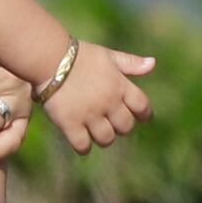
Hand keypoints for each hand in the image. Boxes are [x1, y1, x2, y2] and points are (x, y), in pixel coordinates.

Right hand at [38, 43, 157, 150]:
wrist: (48, 57)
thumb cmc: (78, 55)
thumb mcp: (107, 55)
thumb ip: (130, 63)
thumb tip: (153, 64)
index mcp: (120, 85)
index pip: (142, 106)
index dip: (143, 114)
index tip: (140, 117)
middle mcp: (109, 102)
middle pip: (125, 126)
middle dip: (120, 126)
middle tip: (111, 123)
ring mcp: (90, 114)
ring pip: (106, 139)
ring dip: (103, 138)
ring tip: (94, 132)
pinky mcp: (70, 123)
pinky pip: (83, 145)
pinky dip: (83, 147)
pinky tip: (80, 141)